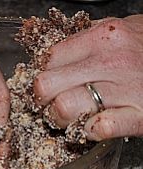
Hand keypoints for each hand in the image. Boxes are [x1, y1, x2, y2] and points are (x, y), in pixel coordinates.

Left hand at [34, 15, 142, 140]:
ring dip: (60, 119)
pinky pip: (99, 128)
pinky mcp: (139, 115)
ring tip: (69, 118)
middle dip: (42, 100)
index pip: (50, 59)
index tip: (46, 86)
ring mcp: (125, 89)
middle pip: (47, 84)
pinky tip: (91, 127)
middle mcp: (111, 61)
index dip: (42, 75)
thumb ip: (86, 41)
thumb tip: (53, 56)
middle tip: (49, 105)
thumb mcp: (120, 31)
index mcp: (102, 37)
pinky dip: (88, 131)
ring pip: (64, 107)